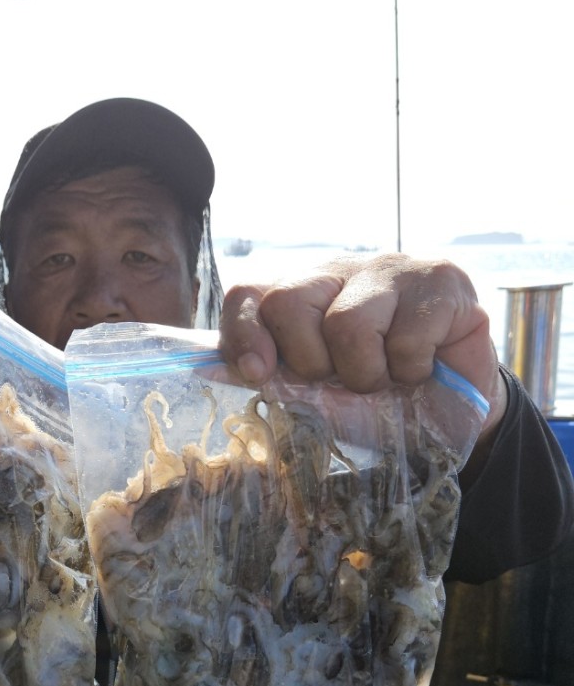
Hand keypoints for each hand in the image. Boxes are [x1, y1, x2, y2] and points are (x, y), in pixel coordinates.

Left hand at [218, 254, 507, 433]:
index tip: (258, 374)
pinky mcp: (442, 279)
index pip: (249, 295)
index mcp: (300, 295)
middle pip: (287, 302)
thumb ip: (278, 380)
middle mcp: (339, 271)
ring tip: (387, 379)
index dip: (243, 335)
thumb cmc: (376, 402)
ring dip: (366, 373)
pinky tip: (423, 366)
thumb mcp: (318, 398)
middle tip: (341, 381)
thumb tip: (236, 369)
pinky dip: (411, 369)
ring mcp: (391, 268)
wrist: (450, 417)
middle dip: (310, 362)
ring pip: (347, 322)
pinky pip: (407, 335)